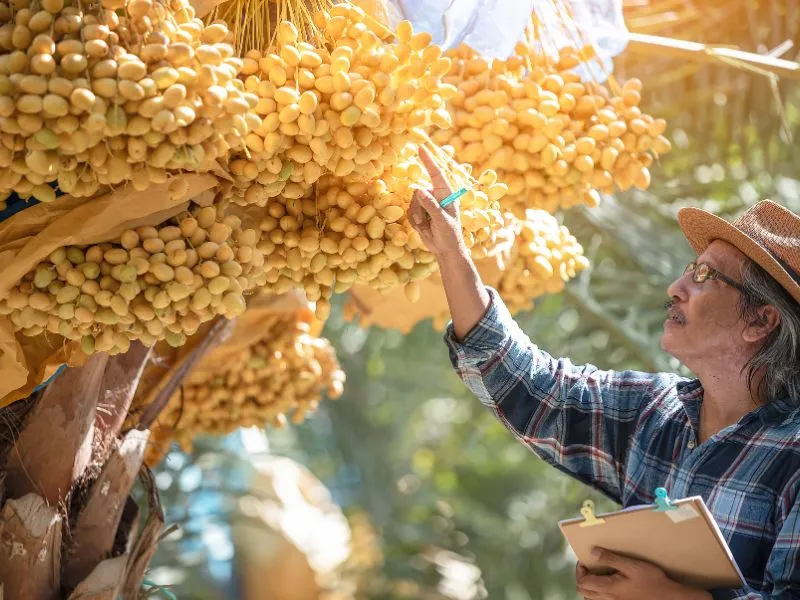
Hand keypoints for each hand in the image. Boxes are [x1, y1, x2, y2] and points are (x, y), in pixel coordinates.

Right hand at [408, 147, 465, 259]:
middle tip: (425, 222)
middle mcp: (436, 195)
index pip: (436, 173)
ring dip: (416, 216)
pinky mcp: (419, 211)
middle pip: (417, 192)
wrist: (445, 249)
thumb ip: (431, 206)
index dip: (428, 161)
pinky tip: (423, 228)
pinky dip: (414, 221)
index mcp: (446, 194)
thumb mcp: (442, 221)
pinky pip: (409, 211)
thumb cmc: (449, 235)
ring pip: (412, 202)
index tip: (421, 148)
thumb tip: (420, 190)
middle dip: (418, 208)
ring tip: (426, 226)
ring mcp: (427, 203)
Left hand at [575, 548, 707, 599]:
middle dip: (582, 578)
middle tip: (589, 567)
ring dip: (589, 587)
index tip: (585, 561)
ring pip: (591, 598)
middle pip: (583, 591)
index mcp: (608, 588)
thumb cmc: (651, 580)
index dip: (580, 570)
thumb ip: (610, 558)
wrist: (668, 597)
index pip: (582, 582)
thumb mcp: (632, 565)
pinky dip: (598, 594)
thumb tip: (592, 551)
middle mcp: (608, 599)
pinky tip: (607, 585)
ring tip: (597, 575)